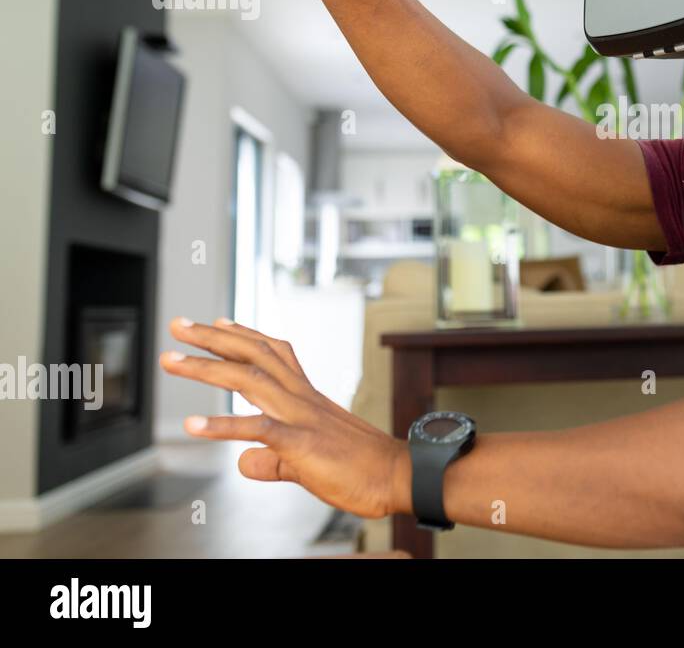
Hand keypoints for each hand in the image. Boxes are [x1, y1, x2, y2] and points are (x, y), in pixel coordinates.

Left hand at [160, 317, 412, 519]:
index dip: (244, 335)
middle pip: (252, 355)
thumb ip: (272, 460)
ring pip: (247, 379)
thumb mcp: (306, 463)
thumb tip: (243, 462)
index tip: (218, 321)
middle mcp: (301, 398)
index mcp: (307, 397)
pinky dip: (221, 426)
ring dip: (205, 367)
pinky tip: (192, 425)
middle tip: (179, 325)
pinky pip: (256, 429)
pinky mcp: (300, 443)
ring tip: (171, 359)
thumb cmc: (361, 469)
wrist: (397, 476)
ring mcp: (301, 417)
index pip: (273, 354)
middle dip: (211, 338)